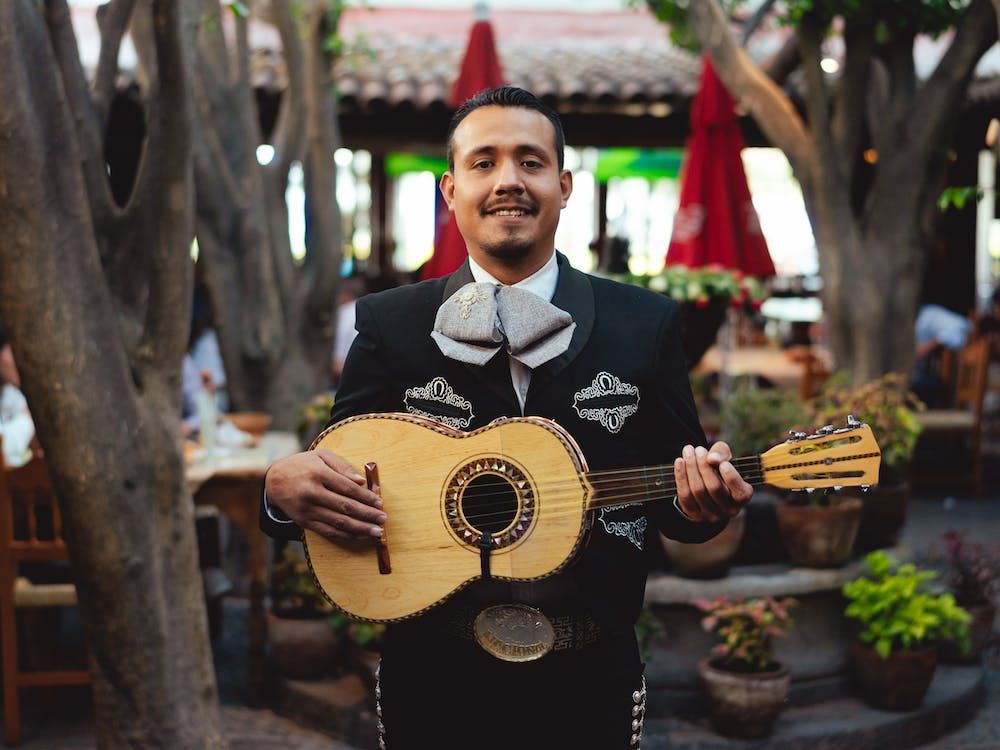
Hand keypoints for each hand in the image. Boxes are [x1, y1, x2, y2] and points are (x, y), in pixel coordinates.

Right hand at [265, 449, 385, 542]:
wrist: (274, 480)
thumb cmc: (303, 465)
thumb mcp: (321, 456)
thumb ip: (342, 466)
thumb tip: (361, 482)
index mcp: (318, 474)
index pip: (347, 488)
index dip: (366, 497)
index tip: (380, 503)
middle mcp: (312, 493)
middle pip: (345, 507)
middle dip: (367, 515)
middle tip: (383, 520)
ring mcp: (307, 510)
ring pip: (338, 522)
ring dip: (360, 529)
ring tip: (377, 532)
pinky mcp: (304, 522)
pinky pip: (328, 532)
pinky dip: (346, 535)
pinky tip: (360, 535)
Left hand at [673, 441, 752, 522]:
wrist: (706, 485)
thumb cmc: (720, 469)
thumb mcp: (725, 457)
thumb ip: (722, 454)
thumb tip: (712, 458)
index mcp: (742, 497)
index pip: (740, 493)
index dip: (732, 478)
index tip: (723, 463)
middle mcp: (729, 510)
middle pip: (714, 487)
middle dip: (704, 466)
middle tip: (698, 449)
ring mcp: (712, 515)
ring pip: (698, 491)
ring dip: (691, 468)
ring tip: (688, 451)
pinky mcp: (695, 515)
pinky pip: (685, 496)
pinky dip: (681, 477)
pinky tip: (680, 462)